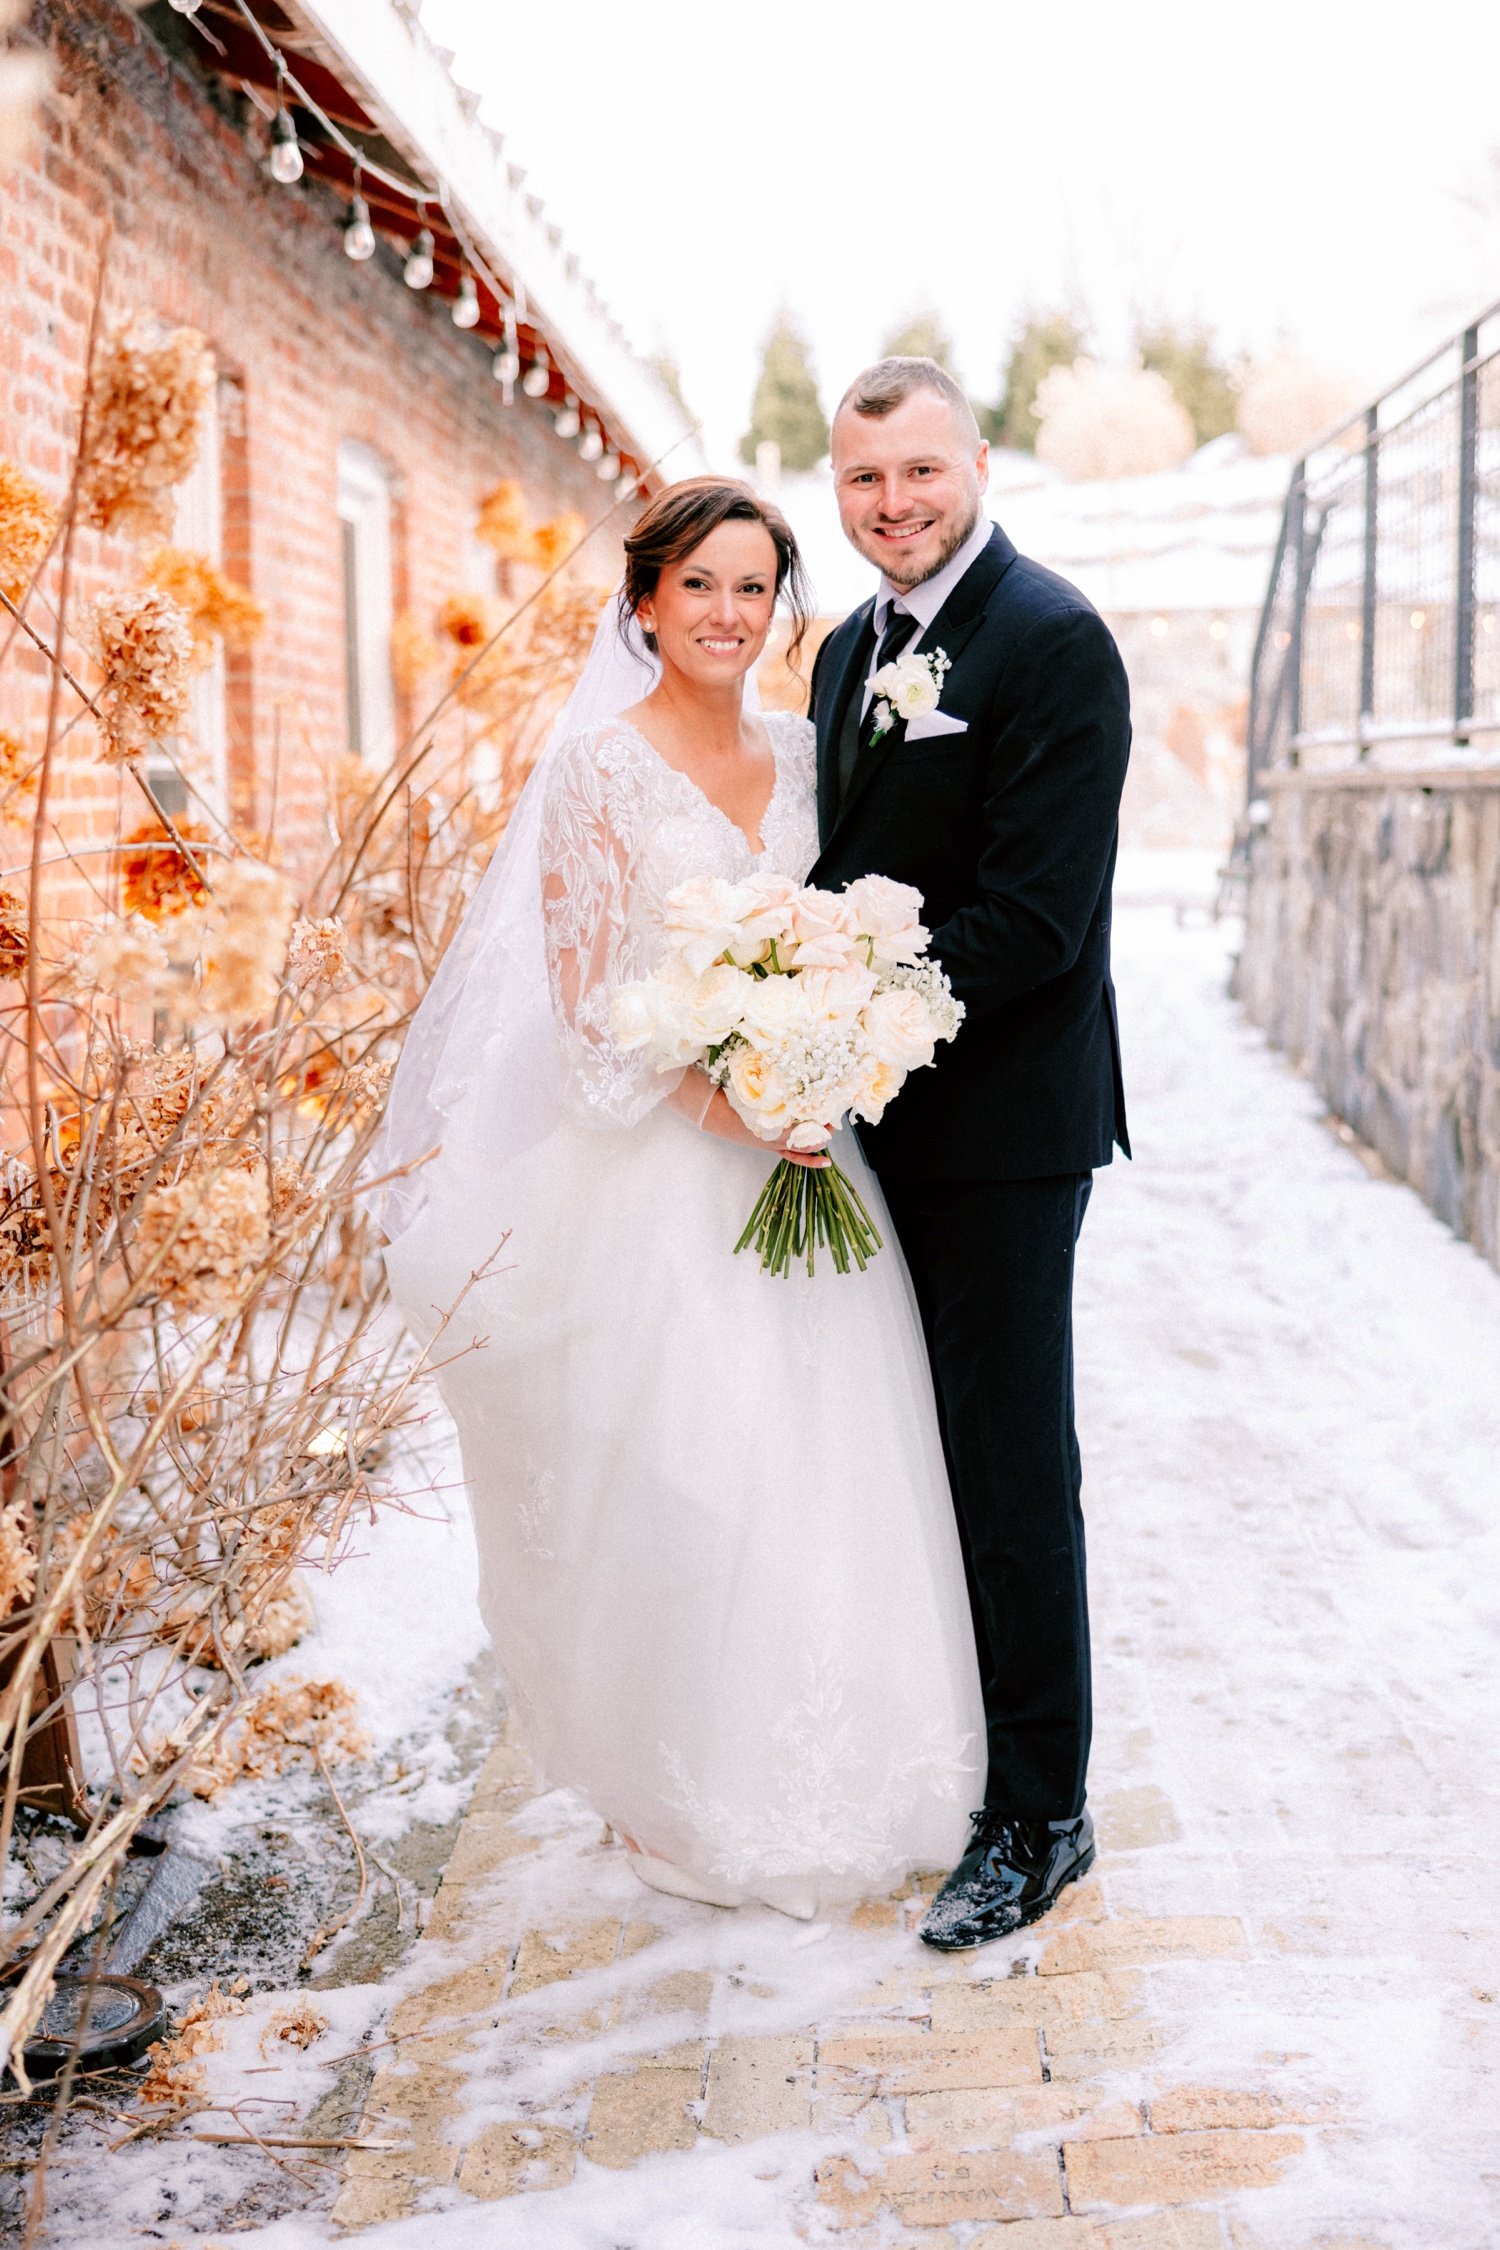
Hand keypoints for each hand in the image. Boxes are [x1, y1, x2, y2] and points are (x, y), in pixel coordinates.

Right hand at [673, 1077, 831, 1167]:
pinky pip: (792, 1156)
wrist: (713, 1112)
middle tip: (831, 1116)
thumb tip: (775, 1043)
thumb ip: (762, 1066)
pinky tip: (824, 1162)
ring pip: (801, 1149)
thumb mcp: (745, 1080)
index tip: (826, 1110)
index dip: (814, 1121)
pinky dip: (808, 1160)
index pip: (797, 1128)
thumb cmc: (729, 1095)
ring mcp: (773, 1143)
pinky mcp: (772, 1146)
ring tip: (830, 1132)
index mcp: (767, 1122)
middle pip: (803, 1138)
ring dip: (817, 1142)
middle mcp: (772, 1137)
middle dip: (819, 1128)